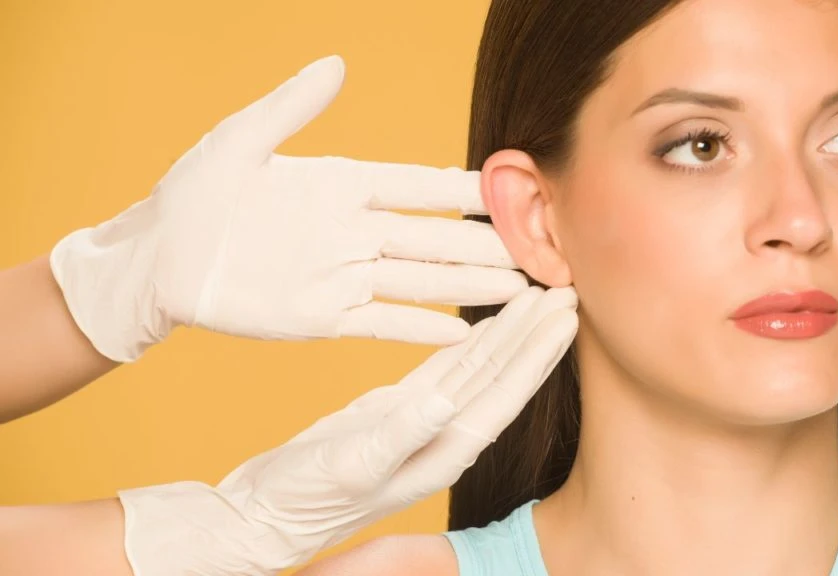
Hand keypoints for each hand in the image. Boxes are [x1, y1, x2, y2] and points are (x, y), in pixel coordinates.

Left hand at [50, 55, 525, 362]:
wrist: (155, 261)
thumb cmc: (192, 194)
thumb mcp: (240, 141)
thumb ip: (291, 106)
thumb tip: (337, 63)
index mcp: (340, 185)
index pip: (416, 187)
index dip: (462, 192)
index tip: (511, 192)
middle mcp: (352, 231)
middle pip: (432, 239)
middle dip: (486, 246)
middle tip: (538, 252)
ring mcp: (341, 277)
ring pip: (419, 282)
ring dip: (468, 288)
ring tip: (518, 292)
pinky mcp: (321, 317)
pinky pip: (380, 324)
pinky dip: (419, 329)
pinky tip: (460, 334)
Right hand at [117, 286, 577, 574]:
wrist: (268, 511)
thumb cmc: (306, 498)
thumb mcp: (354, 464)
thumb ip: (400, 433)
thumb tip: (442, 399)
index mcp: (445, 450)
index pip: (506, 394)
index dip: (539, 355)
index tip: (568, 314)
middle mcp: (446, 434)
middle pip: (503, 375)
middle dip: (536, 333)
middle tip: (569, 287)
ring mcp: (425, 421)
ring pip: (479, 368)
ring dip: (510, 333)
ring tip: (537, 295)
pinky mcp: (400, 409)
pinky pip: (446, 368)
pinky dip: (470, 344)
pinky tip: (487, 324)